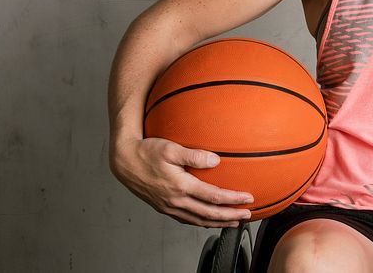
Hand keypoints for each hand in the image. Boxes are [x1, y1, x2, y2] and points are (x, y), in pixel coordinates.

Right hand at [110, 137, 253, 227]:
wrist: (124, 162)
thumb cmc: (147, 152)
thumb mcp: (171, 148)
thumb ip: (194, 155)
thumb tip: (216, 161)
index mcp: (180, 187)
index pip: (213, 197)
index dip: (232, 199)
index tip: (248, 199)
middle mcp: (175, 201)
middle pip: (209, 214)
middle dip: (230, 216)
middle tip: (247, 216)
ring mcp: (169, 207)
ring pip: (198, 220)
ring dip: (218, 223)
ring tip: (233, 222)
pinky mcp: (164, 207)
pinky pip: (187, 219)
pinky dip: (202, 222)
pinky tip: (208, 220)